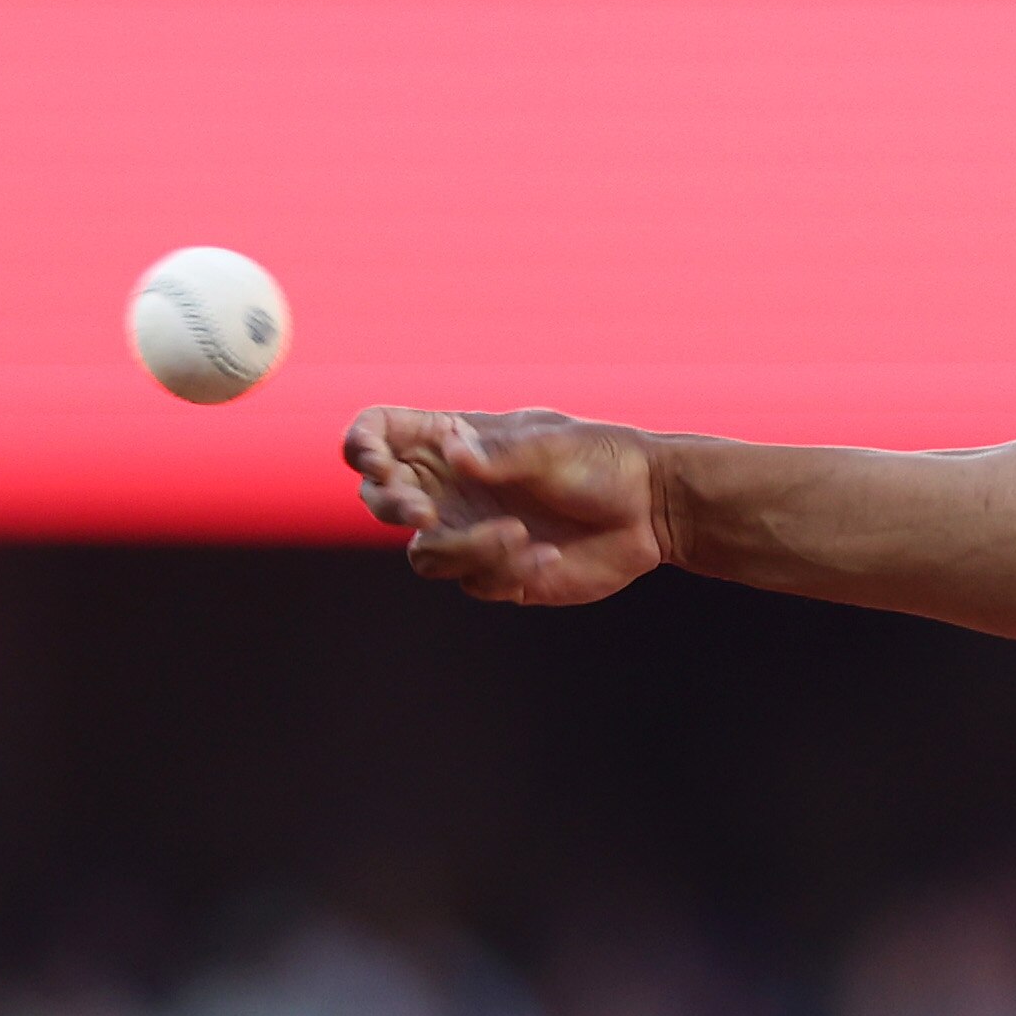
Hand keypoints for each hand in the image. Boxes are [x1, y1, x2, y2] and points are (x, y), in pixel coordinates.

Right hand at [343, 407, 671, 604]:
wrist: (653, 511)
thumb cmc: (605, 461)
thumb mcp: (554, 446)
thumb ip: (501, 453)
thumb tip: (452, 451)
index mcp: (455, 441)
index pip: (380, 434)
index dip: (362, 445)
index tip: (378, 462)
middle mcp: (453, 488)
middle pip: (382, 499)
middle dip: (394, 507)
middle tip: (425, 513)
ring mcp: (471, 530)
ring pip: (424, 553)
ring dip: (466, 548)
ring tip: (521, 537)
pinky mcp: (497, 571)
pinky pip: (473, 581)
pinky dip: (508, 571)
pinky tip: (550, 557)